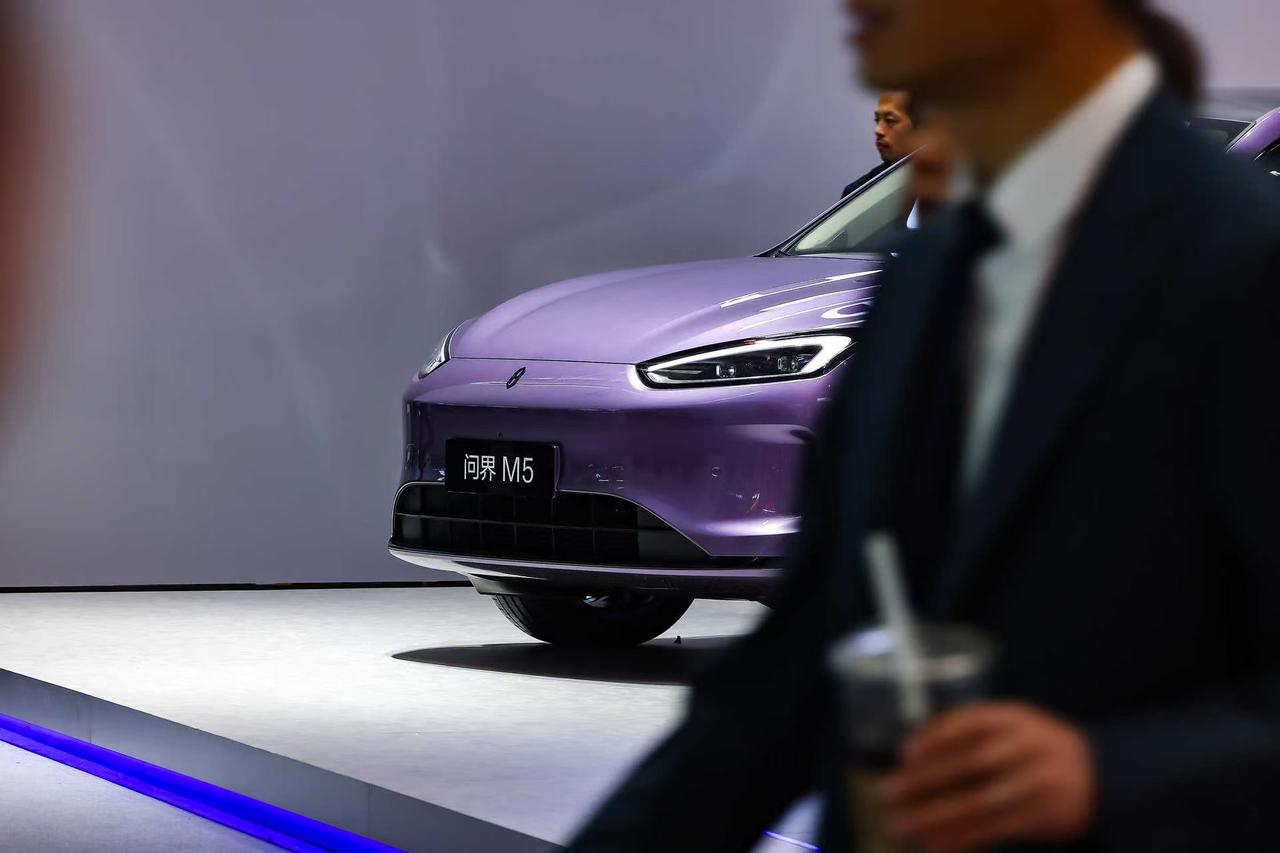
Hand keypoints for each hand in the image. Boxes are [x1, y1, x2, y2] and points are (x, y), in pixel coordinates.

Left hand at [881, 701, 1095, 852]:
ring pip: (979, 802)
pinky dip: (962, 838)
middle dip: (925, 779)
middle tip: (888, 791)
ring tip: (903, 825)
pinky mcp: (1043, 817)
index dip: (935, 736)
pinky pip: (995, 830)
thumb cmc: (1038, 748)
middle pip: (970, 762)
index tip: (905, 752)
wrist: (1102, 777)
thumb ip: (974, 732)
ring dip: (936, 816)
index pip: (970, 721)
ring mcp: (1038, 783)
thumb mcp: (1014, 726)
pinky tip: (935, 844)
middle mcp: (1029, 746)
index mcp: (1017, 717)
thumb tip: (914, 753)